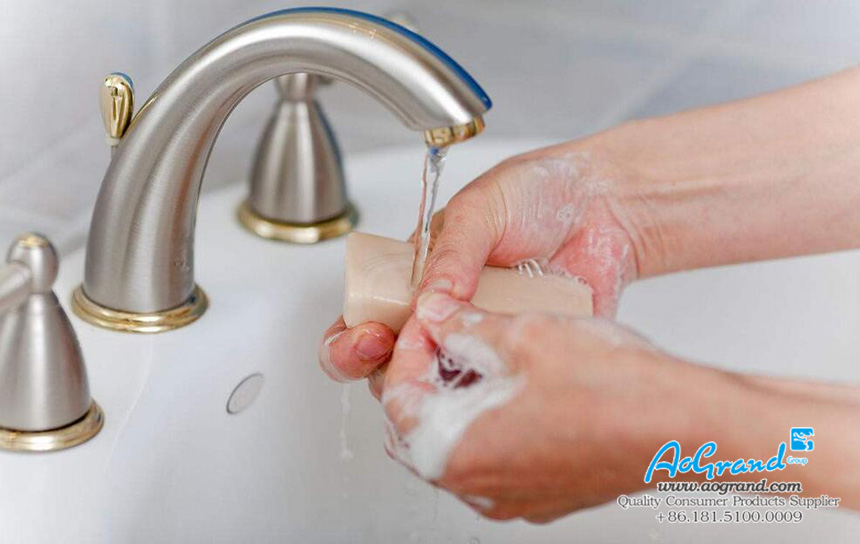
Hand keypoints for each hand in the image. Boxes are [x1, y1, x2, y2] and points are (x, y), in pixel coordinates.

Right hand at [319, 139, 645, 384]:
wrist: (605, 203)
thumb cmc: (537, 193)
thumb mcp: (481, 209)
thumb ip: (450, 254)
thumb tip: (428, 301)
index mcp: (416, 275)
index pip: (364, 317)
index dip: (351, 338)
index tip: (369, 338)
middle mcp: (442, 314)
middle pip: (393, 366)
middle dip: (388, 373)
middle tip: (404, 361)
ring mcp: (481, 340)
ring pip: (442, 388)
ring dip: (440, 387)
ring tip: (458, 365)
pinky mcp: (521, 357)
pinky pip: (498, 388)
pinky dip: (493, 390)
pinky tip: (502, 375)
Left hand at [381, 292, 699, 521]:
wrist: (683, 426)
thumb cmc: (614, 392)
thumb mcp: (523, 334)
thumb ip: (464, 326)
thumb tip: (440, 317)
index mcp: (454, 451)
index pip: (397, 395)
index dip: (408, 346)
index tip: (428, 320)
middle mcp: (476, 486)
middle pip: (421, 423)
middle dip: (427, 372)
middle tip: (446, 335)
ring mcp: (510, 496)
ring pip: (458, 439)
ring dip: (458, 394)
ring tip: (481, 349)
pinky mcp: (541, 493)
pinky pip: (496, 454)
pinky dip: (490, 417)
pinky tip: (514, 380)